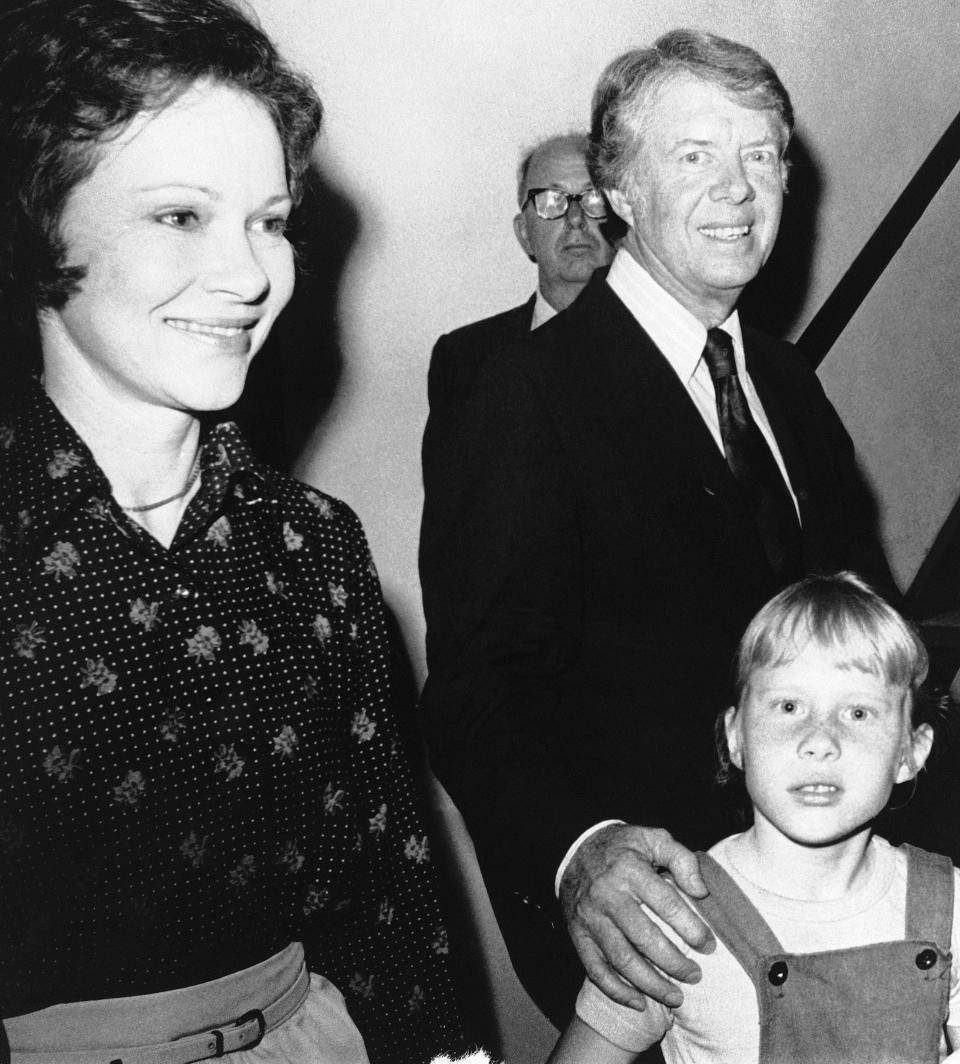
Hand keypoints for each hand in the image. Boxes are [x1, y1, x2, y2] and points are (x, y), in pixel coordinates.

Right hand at [559, 823, 714, 1010]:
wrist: (573, 850)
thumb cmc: (622, 847)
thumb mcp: (652, 838)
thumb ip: (681, 859)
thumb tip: (701, 891)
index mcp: (629, 869)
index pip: (666, 903)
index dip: (691, 928)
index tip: (709, 945)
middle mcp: (608, 895)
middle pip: (644, 938)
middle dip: (674, 963)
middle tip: (695, 975)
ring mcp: (590, 918)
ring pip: (622, 959)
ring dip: (650, 984)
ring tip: (675, 996)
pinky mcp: (578, 934)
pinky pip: (595, 969)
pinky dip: (616, 991)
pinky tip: (639, 1002)